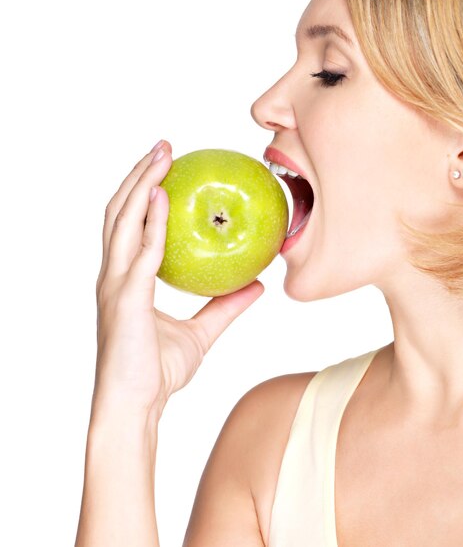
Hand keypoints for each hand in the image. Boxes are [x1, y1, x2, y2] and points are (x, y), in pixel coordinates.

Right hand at [93, 140, 264, 421]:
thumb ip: (226, 306)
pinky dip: (151, 223)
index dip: (141, 193)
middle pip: (119, 211)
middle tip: (163, 147)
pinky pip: (142, 252)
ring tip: (161, 156)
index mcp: (125, 279)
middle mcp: (114, 274)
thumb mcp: (202, 333)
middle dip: (137, 174)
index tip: (164, 168)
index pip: (128, 224)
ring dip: (140, 183)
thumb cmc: (156, 371)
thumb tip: (258, 285)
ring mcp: (115, 284)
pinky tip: (163, 199)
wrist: (134, 406)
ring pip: (121, 220)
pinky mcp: (124, 298)